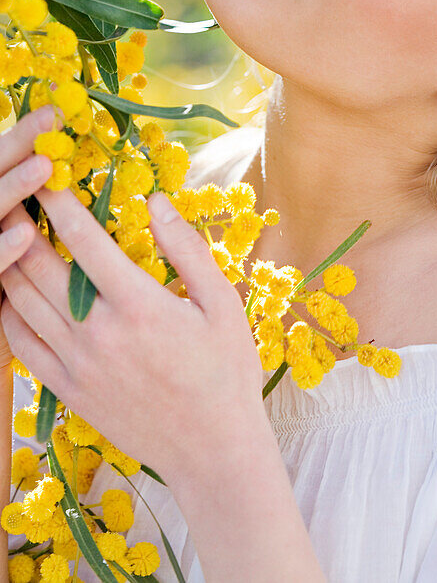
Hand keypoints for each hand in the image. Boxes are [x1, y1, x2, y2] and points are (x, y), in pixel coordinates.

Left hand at [0, 152, 266, 483]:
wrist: (212, 450)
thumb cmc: (226, 371)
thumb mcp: (222, 304)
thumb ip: (187, 249)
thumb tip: (156, 201)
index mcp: (140, 306)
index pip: (84, 240)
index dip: (59, 202)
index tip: (48, 174)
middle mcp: (99, 334)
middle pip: (39, 267)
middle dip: (23, 225)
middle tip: (18, 197)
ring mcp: (77, 365)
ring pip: (20, 302)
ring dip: (9, 262)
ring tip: (10, 235)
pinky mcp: (66, 390)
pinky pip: (18, 344)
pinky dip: (6, 310)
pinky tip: (10, 289)